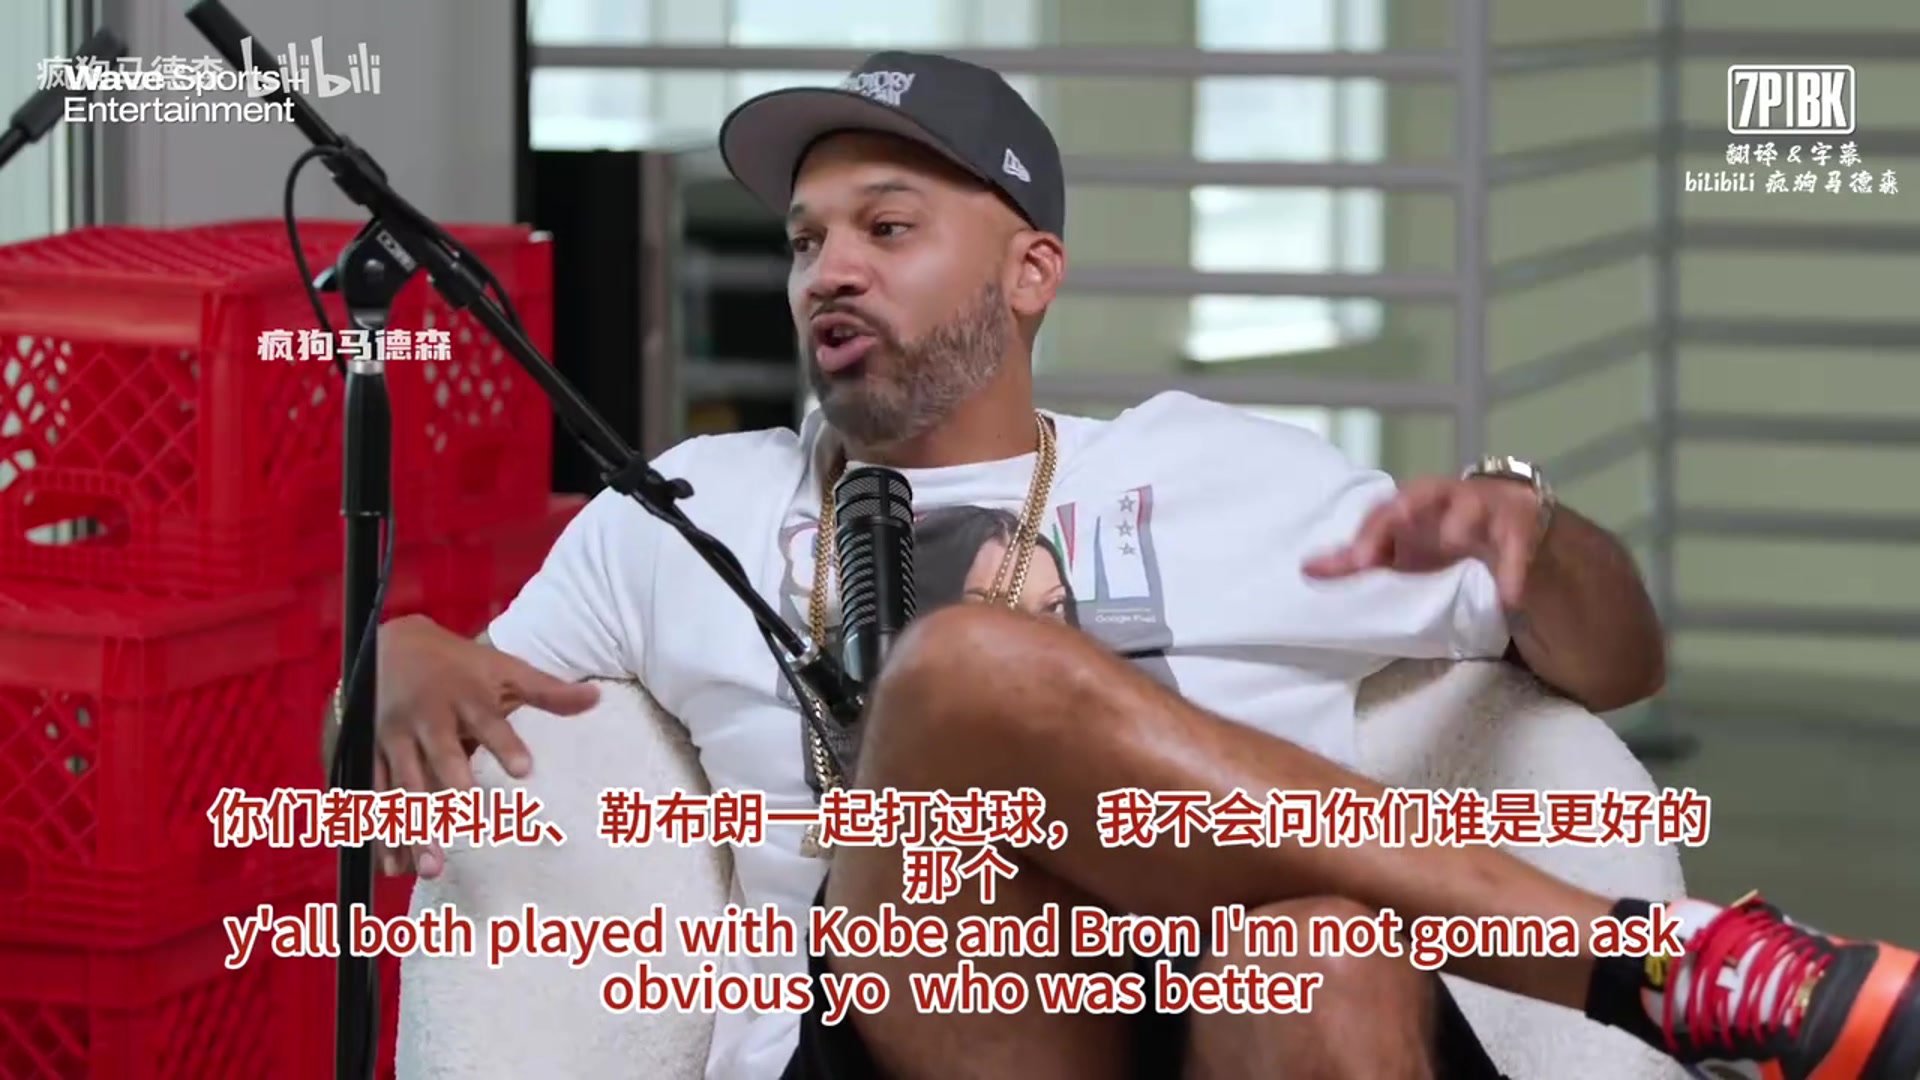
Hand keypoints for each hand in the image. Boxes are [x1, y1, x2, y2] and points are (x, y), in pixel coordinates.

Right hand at [369, 615, 599, 877]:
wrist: (390, 645)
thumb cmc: (460, 665)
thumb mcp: (505, 669)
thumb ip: (547, 691)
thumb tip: (596, 698)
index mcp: (465, 698)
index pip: (489, 723)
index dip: (505, 744)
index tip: (525, 770)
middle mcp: (428, 720)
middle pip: (441, 757)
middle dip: (452, 792)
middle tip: (470, 824)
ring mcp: (395, 739)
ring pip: (404, 787)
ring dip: (416, 827)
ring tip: (433, 866)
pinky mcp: (371, 755)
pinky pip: (375, 797)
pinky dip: (383, 831)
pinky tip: (393, 867)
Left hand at [1302, 476, 1544, 607]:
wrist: (1515, 530)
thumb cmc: (1444, 541)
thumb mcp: (1403, 553)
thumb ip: (1360, 560)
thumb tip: (1305, 571)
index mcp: (1415, 503)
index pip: (1386, 510)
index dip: (1371, 532)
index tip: (1359, 561)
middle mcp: (1449, 498)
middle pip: (1427, 492)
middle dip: (1411, 505)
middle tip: (1398, 519)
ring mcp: (1489, 509)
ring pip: (1476, 505)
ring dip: (1463, 518)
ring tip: (1454, 537)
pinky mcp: (1525, 527)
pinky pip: (1520, 546)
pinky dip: (1514, 569)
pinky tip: (1508, 594)